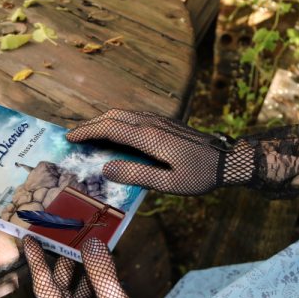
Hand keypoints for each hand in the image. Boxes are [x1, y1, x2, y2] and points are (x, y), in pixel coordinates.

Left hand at [23, 235, 184, 297]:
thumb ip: (104, 277)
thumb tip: (91, 244)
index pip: (45, 288)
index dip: (37, 262)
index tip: (30, 239)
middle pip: (60, 288)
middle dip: (64, 262)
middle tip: (69, 237)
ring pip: (78, 292)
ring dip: (84, 270)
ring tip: (92, 248)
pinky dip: (98, 283)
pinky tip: (109, 272)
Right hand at [66, 109, 298, 199]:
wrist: (228, 159)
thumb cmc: (200, 175)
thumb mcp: (168, 183)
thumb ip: (136, 175)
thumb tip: (105, 169)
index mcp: (149, 137)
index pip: (109, 128)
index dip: (87, 132)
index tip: (69, 139)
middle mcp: (151, 123)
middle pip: (113, 116)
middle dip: (91, 124)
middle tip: (74, 137)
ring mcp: (159, 120)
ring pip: (123, 114)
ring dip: (103, 122)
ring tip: (90, 136)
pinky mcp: (165, 122)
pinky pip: (134, 117)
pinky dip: (117, 122)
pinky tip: (116, 136)